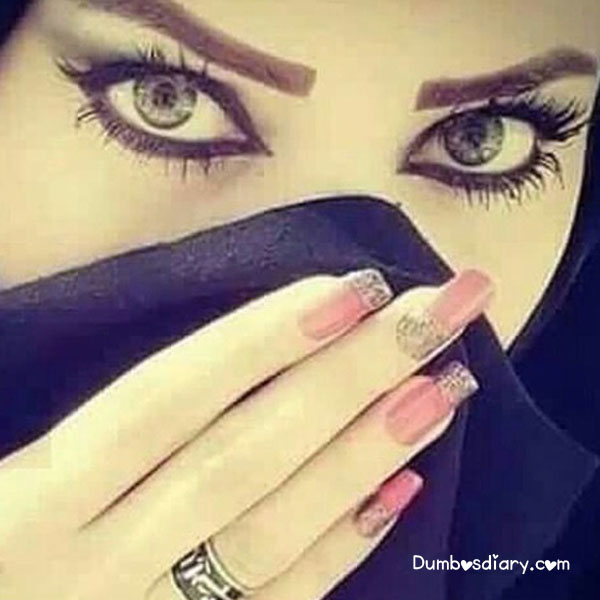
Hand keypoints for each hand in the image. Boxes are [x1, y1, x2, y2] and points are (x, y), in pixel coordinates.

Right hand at [0, 269, 491, 599]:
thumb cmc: (7, 539)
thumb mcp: (23, 473)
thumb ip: (110, 424)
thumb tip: (250, 349)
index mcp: (34, 503)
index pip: (165, 401)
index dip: (261, 341)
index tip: (355, 287)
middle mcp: (91, 565)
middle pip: (242, 454)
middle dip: (349, 377)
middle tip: (438, 313)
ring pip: (272, 531)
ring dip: (365, 454)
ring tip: (444, 386)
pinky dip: (341, 548)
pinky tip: (404, 490)